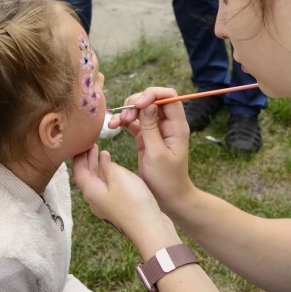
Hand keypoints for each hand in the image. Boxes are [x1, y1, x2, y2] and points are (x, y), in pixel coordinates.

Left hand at [72, 145, 179, 255]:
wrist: (150, 228)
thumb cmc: (133, 201)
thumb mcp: (119, 176)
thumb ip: (107, 166)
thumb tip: (103, 165)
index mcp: (91, 191)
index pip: (78, 170)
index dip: (79, 155)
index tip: (82, 143)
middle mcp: (95, 199)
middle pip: (86, 176)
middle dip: (88, 159)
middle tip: (91, 145)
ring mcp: (106, 205)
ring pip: (98, 182)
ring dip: (99, 166)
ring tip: (104, 152)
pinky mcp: (118, 208)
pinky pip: (108, 187)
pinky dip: (109, 175)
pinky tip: (117, 170)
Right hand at [108, 88, 195, 214]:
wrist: (168, 197)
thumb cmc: (166, 178)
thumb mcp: (157, 153)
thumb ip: (151, 128)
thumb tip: (148, 104)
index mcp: (177, 126)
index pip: (168, 96)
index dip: (152, 94)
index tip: (138, 104)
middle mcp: (168, 124)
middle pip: (152, 100)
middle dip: (136, 103)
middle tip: (125, 117)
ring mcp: (156, 129)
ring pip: (141, 109)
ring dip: (127, 112)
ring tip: (116, 123)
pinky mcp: (145, 137)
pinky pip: (134, 122)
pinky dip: (123, 122)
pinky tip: (113, 126)